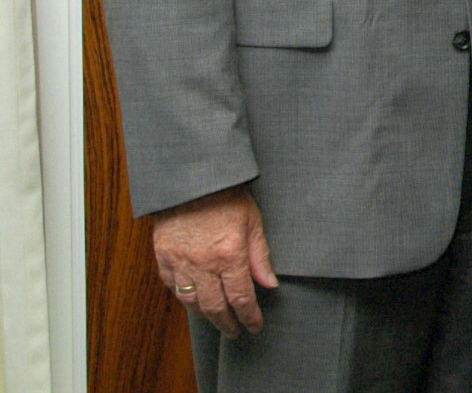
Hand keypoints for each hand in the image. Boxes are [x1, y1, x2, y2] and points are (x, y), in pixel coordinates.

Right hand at [150, 185, 278, 338]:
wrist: (193, 179)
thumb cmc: (227, 196)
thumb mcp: (253, 222)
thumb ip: (260, 257)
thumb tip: (270, 284)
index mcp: (229, 254)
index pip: (241, 297)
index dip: (249, 316)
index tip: (255, 327)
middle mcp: (202, 263)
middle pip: (215, 307)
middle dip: (227, 324)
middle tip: (236, 332)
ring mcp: (179, 261)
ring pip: (191, 301)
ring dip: (205, 315)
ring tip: (218, 319)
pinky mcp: (163, 256)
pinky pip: (172, 286)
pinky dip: (184, 297)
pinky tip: (194, 299)